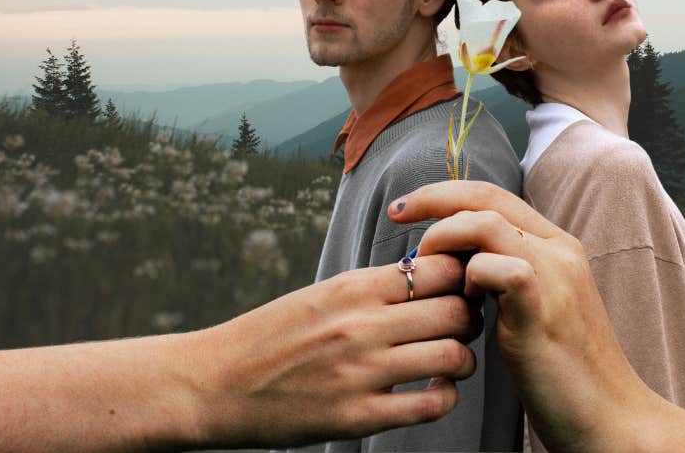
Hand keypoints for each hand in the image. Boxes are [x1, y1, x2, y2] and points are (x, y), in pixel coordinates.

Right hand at [196, 253, 481, 447]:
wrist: (215, 383)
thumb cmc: (271, 336)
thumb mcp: (321, 294)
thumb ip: (373, 288)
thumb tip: (428, 274)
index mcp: (353, 288)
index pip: (440, 269)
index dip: (461, 278)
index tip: (458, 288)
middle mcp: (362, 326)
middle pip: (455, 311)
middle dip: (469, 318)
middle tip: (461, 326)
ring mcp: (362, 373)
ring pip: (453, 357)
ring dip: (462, 359)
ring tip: (449, 361)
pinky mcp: (358, 416)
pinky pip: (430, 405)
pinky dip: (445, 397)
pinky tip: (433, 392)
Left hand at [388, 180, 642, 452]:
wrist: (608, 416)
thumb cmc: (563, 370)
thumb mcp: (531, 308)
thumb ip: (502, 277)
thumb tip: (456, 262)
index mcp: (557, 246)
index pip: (494, 196)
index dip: (446, 194)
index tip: (406, 206)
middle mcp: (560, 250)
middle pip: (486, 197)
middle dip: (432, 199)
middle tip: (397, 213)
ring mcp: (555, 275)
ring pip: (486, 223)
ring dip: (444, 240)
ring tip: (429, 272)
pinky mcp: (543, 308)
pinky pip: (496, 267)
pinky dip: (468, 277)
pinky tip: (466, 305)